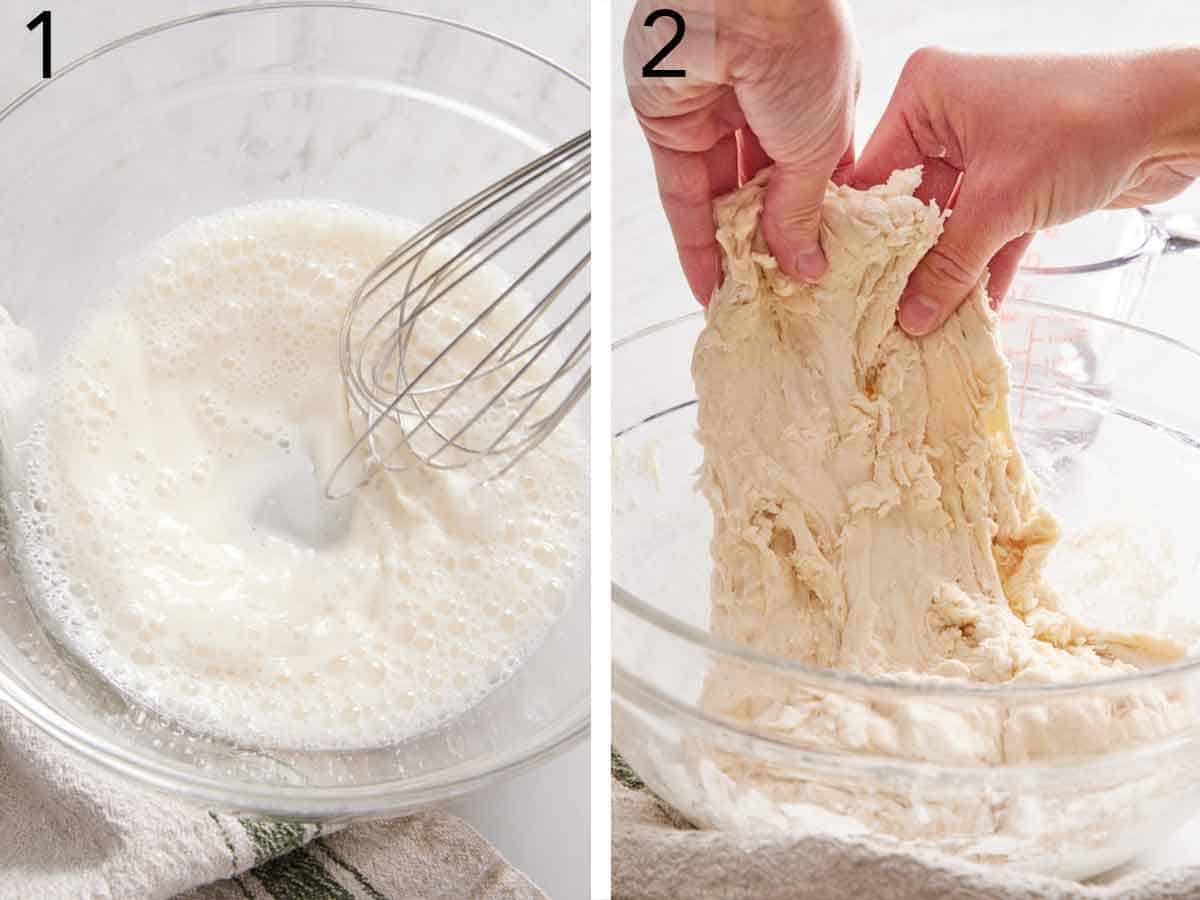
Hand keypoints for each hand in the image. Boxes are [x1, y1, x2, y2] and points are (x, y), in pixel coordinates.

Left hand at [625, 0, 859, 301]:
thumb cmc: (800, 50)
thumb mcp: (817, 146)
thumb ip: (802, 211)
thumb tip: (807, 266)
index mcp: (818, 105)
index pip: (816, 180)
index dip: (814, 228)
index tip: (817, 275)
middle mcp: (768, 111)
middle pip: (764, 194)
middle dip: (770, 247)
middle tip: (779, 299)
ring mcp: (716, 119)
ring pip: (722, 201)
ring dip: (732, 254)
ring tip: (746, 304)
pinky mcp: (669, 128)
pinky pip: (681, 199)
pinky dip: (694, 244)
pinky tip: (709, 286)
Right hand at [855, 47, 1199, 335]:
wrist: (1172, 119)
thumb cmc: (1082, 126)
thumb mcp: (1001, 201)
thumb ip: (951, 264)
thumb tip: (911, 317)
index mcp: (926, 95)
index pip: (873, 174)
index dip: (861, 234)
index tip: (844, 285)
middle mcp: (947, 117)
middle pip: (909, 205)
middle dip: (905, 263)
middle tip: (881, 316)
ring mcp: (982, 148)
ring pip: (948, 224)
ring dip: (944, 274)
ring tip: (921, 326)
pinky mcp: (1015, 178)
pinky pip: (984, 230)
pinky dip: (981, 268)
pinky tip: (968, 314)